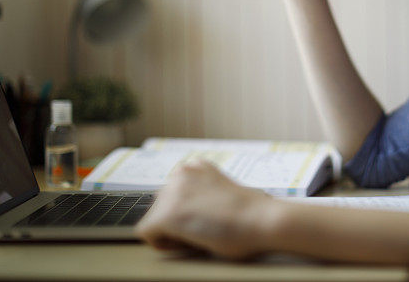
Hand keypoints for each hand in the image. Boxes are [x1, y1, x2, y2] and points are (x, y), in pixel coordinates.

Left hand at [135, 159, 279, 259]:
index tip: (206, 218)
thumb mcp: (222, 190)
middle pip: (161, 205)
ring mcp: (171, 193)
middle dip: (176, 219)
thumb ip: (201, 192)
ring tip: (201, 234)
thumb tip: (187, 208)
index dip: (187, 210)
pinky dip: (165, 243)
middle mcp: (180, 173)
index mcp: (196, 166)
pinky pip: (147, 234)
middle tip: (204, 228)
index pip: (174, 193)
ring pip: (154, 220)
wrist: (261, 220)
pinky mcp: (165, 215)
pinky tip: (190, 241)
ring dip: (172, 231)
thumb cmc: (251, 213)